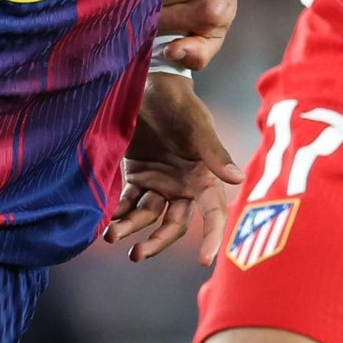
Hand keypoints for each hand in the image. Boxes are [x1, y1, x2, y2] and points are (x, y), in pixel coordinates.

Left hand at [103, 73, 242, 264]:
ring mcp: (159, 181)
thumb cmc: (178, 101)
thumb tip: (237, 180)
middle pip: (174, 224)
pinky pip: (128, 202)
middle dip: (157, 241)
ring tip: (111, 235)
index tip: (205, 260)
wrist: (147, 82)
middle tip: (137, 254)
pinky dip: (118, 213)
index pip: (213, 212)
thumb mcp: (196, 125)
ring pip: (147, 216)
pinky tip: (105, 221)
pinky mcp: (137, 175)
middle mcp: (182, 184)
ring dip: (131, 228)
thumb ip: (214, 152)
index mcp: (203, 175)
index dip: (213, 236)